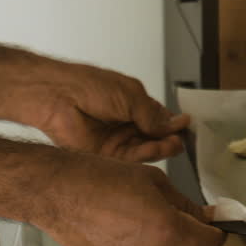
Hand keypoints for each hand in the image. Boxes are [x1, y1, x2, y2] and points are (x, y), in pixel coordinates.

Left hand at [32, 62, 190, 161]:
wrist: (59, 97)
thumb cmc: (88, 86)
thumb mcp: (131, 96)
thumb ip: (153, 115)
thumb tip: (175, 124)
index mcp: (132, 104)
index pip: (160, 118)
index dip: (173, 123)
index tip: (186, 126)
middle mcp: (125, 123)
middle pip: (155, 137)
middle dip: (169, 138)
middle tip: (181, 139)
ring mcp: (116, 139)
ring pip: (145, 149)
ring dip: (161, 147)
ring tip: (173, 144)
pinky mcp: (107, 155)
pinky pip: (131, 158)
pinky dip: (146, 154)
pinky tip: (156, 149)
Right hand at [35, 153, 223, 245]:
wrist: (56, 192)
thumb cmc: (102, 177)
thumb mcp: (152, 179)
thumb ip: (183, 203)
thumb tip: (206, 216)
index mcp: (166, 230)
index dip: (217, 235)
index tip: (216, 224)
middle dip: (188, 235)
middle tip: (175, 210)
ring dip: (162, 240)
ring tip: (140, 213)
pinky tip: (121, 224)